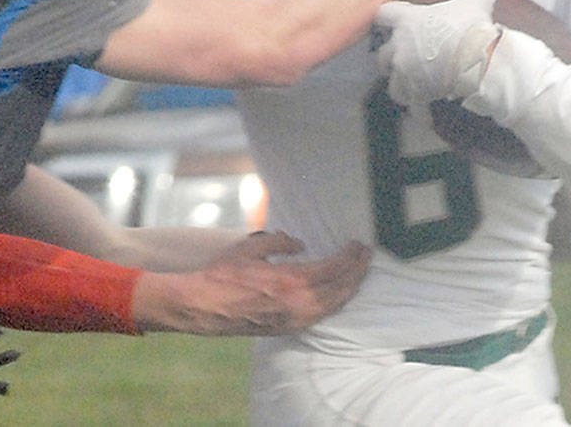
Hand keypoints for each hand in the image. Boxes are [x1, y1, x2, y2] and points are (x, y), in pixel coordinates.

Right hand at [132, 232, 370, 334]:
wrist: (203, 306)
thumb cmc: (222, 274)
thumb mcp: (250, 247)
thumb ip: (279, 241)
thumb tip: (300, 244)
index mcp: (291, 280)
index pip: (333, 268)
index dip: (350, 256)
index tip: (359, 244)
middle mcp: (298, 303)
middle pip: (340, 287)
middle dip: (358, 271)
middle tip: (367, 255)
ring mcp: (294, 319)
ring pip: (333, 305)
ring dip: (350, 288)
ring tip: (358, 273)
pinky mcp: (287, 328)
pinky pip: (321, 316)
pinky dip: (335, 303)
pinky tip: (337, 295)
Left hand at [374, 0, 501, 106]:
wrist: (477, 62)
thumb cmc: (472, 27)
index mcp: (407, 20)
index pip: (382, 14)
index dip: (388, 17)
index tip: (395, 22)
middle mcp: (398, 45)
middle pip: (382, 51)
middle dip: (392, 54)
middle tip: (408, 55)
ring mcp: (403, 70)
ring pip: (389, 76)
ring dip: (398, 76)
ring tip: (412, 78)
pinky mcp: (412, 90)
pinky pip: (402, 95)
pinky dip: (409, 96)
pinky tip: (419, 94)